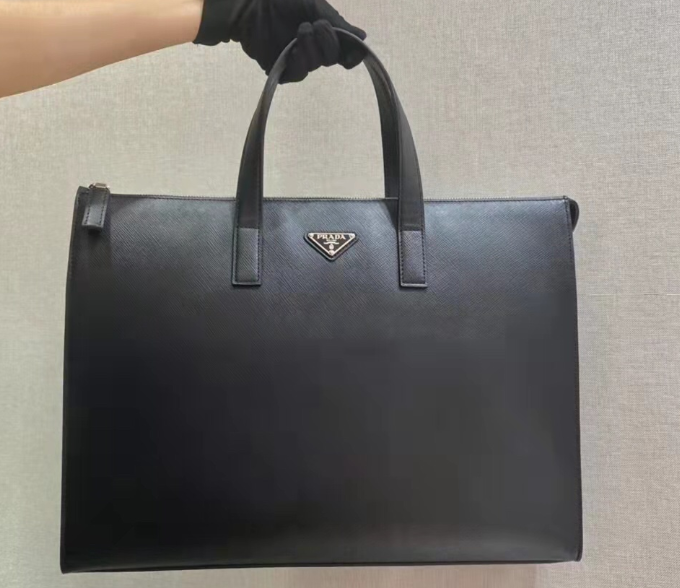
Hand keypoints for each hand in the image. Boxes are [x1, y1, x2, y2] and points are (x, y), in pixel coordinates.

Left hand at [194, 0, 365, 82]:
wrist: (251, 6)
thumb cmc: (282, 2)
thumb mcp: (316, 6)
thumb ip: (338, 24)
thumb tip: (362, 38)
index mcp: (324, 35)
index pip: (346, 53)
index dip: (352, 55)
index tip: (353, 51)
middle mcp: (314, 51)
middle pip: (332, 58)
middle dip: (327, 42)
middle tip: (315, 25)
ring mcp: (298, 61)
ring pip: (315, 65)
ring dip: (310, 47)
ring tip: (299, 30)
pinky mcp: (282, 71)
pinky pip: (298, 74)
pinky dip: (298, 60)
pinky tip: (291, 47)